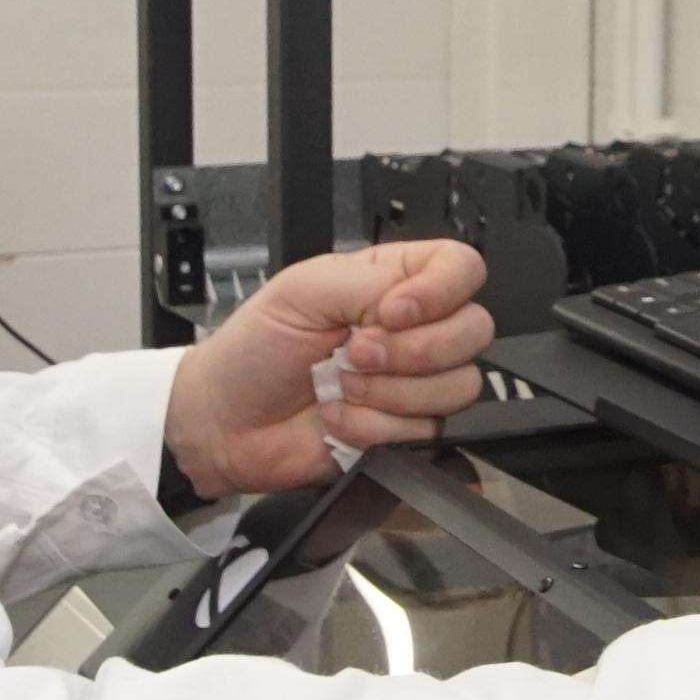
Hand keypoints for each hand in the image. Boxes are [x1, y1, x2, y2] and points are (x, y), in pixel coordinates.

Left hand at [169, 240, 493, 496]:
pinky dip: (374, 428)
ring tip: (340, 385)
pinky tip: (340, 417)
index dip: (440, 293)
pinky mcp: (406, 430)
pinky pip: (427, 431)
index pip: (463, 268)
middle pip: (474, 332)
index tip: (389, 312)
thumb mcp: (302, 291)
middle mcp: (414, 330)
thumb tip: (412, 304)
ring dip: (388, 392)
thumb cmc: (252, 351)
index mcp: (394, 281)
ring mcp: (414, 383)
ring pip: (457, 387)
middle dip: (409, 351)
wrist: (226, 423)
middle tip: (354, 352)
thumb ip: (368, 282)